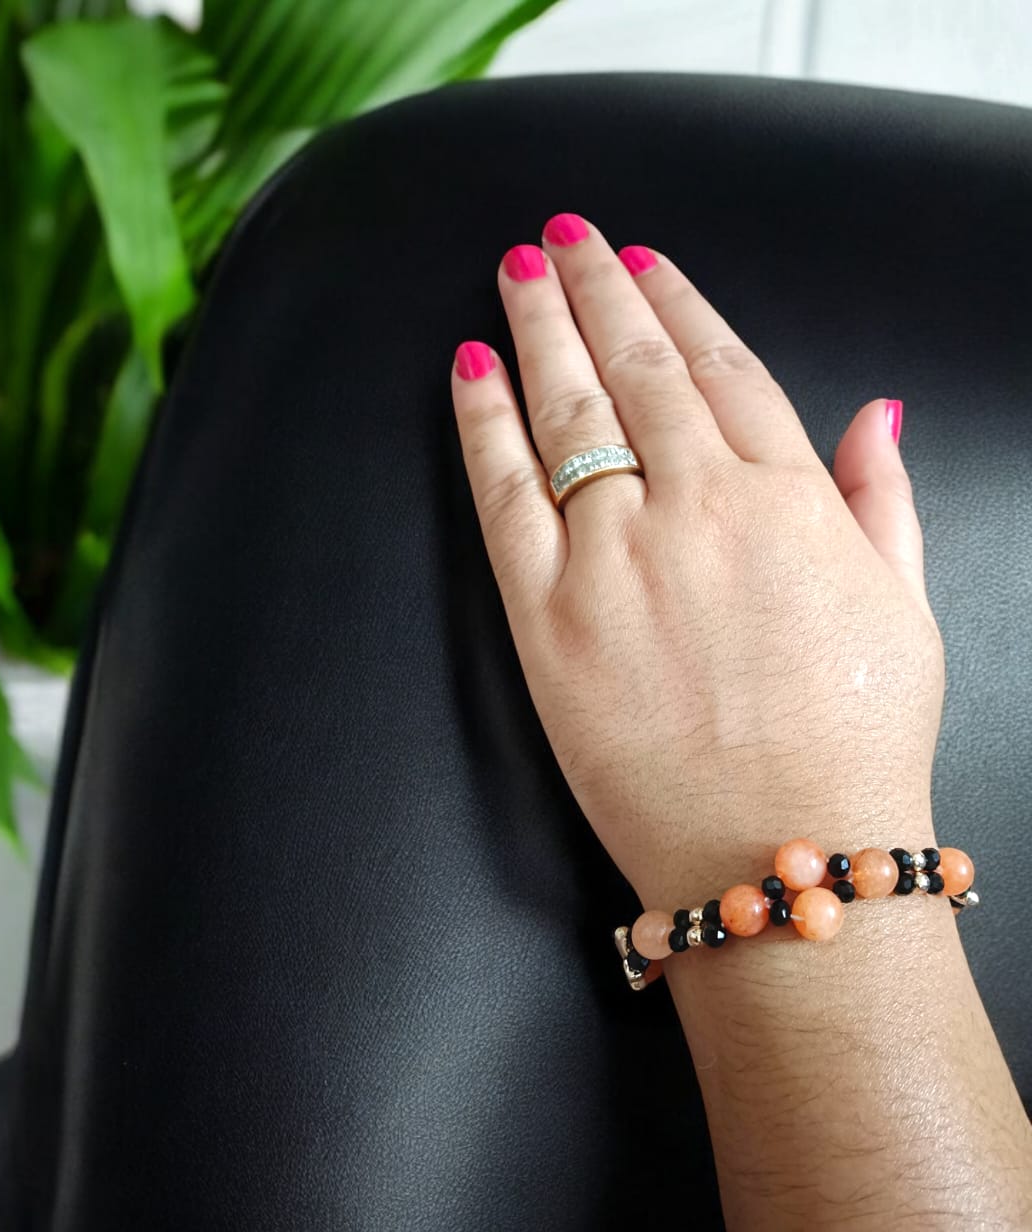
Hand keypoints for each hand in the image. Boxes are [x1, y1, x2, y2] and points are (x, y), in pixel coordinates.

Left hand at [450, 216, 944, 910]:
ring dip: (536, 329)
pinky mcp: (547, 618)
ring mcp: (612, 559)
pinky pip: (504, 496)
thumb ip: (877, 499)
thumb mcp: (903, 608)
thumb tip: (873, 411)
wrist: (782, 856)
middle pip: (633, 366)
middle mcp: (694, 508)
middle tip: (562, 234)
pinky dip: (482, 425)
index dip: (676, 303)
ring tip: (516, 272)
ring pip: (565, 411)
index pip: (720, 367)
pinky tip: (468, 370)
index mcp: (785, 500)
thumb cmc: (852, 744)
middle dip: (595, 287)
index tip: (645, 261)